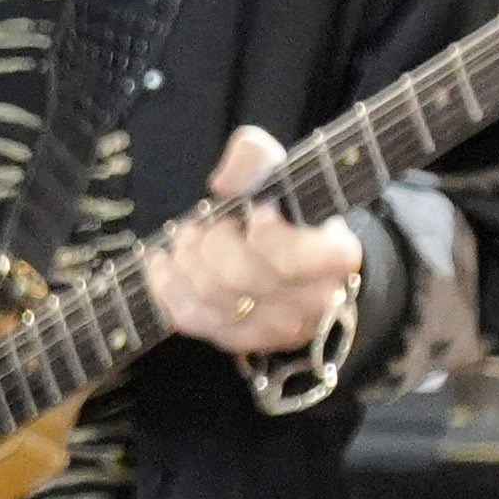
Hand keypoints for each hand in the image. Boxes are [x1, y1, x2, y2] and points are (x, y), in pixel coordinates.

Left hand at [146, 124, 359, 357]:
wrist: (307, 267)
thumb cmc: (294, 215)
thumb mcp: (286, 175)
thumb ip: (256, 159)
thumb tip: (222, 182)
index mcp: (336, 259)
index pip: (290, 257)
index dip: (262, 232)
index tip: (256, 211)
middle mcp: (311, 303)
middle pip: (240, 276)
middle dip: (210, 242)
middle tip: (204, 225)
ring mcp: (276, 329)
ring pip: (212, 297)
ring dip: (185, 260)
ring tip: (185, 240)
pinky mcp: (242, 340)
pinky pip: (191, 319)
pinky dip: (167, 286)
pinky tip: (163, 264)